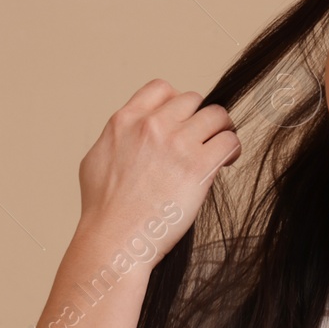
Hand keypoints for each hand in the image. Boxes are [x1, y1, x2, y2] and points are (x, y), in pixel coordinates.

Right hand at [76, 79, 239, 262]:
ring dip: (221, 130)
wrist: (114, 239)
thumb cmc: (103, 211)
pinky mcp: (198, 165)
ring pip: (217, 115)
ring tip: (219, 149)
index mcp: (125, 121)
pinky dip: (232, 149)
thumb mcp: (96, 160)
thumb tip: (128, 135)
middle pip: (192, 99)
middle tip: (203, 138)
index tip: (181, 121)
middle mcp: (152, 125)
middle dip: (199, 118)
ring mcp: (176, 143)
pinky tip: (226, 161)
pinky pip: (229, 141)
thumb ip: (117, 139)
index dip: (176, 103)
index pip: (161, 88)